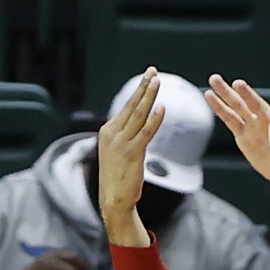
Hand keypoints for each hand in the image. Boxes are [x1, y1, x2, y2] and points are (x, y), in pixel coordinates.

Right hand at [96, 69, 164, 245]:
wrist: (113, 199)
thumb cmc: (118, 177)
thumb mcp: (117, 152)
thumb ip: (125, 136)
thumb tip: (137, 125)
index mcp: (108, 130)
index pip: (126, 106)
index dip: (138, 91)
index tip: (147, 77)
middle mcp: (112, 133)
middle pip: (131, 105)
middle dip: (143, 86)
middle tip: (153, 70)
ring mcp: (121, 142)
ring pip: (138, 114)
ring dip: (148, 96)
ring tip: (157, 81)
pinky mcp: (132, 153)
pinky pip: (145, 132)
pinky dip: (154, 119)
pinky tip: (161, 108)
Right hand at [205, 75, 269, 194]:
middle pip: (255, 103)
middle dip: (246, 94)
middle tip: (237, 83)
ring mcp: (255, 124)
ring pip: (239, 106)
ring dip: (226, 94)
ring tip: (214, 79)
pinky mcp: (243, 134)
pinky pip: (230, 119)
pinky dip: (220, 108)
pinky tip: (209, 96)